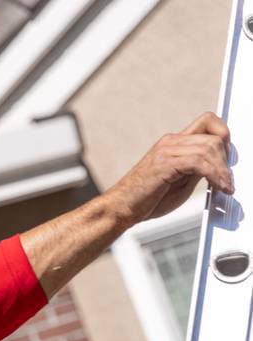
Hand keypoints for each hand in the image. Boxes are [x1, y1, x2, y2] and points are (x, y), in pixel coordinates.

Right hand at [104, 112, 231, 223]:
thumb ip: (198, 169)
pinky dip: (215, 175)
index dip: (224, 134)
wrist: (122, 208)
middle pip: (213, 136)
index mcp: (174, 143)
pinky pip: (199, 162)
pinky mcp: (164, 163)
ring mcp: (166, 151)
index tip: (230, 157)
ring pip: (209, 148)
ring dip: (223, 170)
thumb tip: (219, 167)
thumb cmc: (146, 199)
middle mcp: (170, 142)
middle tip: (228, 180)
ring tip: (225, 186)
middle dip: (227, 160)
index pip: (207, 121)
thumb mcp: (181, 181)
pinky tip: (218, 187)